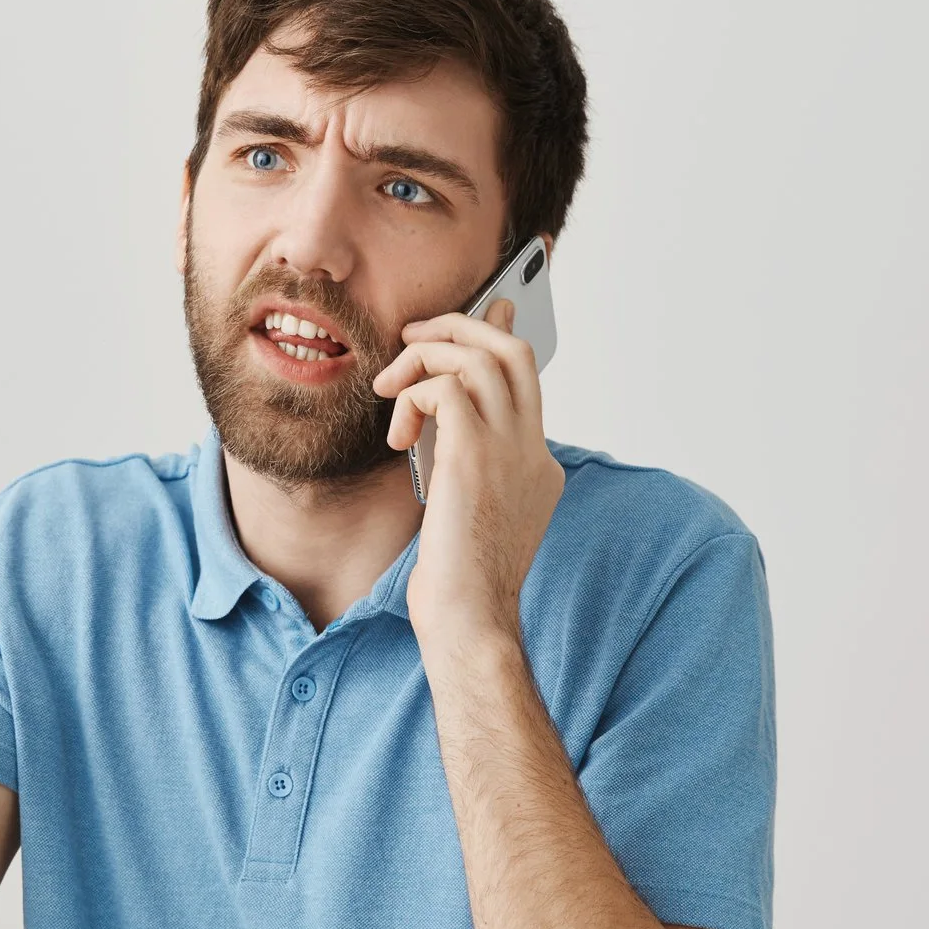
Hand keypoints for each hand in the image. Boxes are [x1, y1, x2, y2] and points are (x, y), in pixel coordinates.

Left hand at [373, 298, 565, 640]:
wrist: (469, 619)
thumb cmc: (459, 582)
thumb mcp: (468, 514)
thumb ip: (465, 468)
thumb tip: (436, 435)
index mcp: (538, 465)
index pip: (525, 379)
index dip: (500, 336)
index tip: (486, 308)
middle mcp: (532, 449)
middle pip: (512, 350)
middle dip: (461, 327)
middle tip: (414, 337)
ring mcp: (511, 449)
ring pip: (480, 355)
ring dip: (425, 358)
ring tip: (391, 388)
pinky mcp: (474, 455)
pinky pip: (444, 387)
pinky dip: (413, 395)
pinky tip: (397, 433)